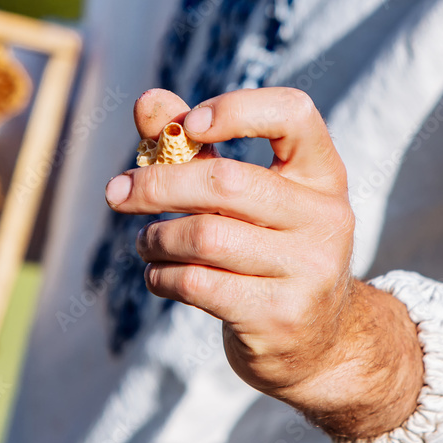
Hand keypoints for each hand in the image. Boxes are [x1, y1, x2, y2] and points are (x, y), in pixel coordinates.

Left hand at [105, 88, 422, 438]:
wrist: (316, 341)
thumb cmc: (267, 250)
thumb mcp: (243, 195)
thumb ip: (196, 147)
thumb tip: (147, 101)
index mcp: (321, 174)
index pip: (293, 113)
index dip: (236, 109)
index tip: (189, 124)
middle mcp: (325, 217)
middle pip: (226, 182)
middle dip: (158, 184)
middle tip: (117, 192)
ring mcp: (308, 270)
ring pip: (205, 237)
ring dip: (157, 237)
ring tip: (146, 241)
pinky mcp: (280, 316)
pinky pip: (198, 284)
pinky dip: (162, 276)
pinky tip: (158, 274)